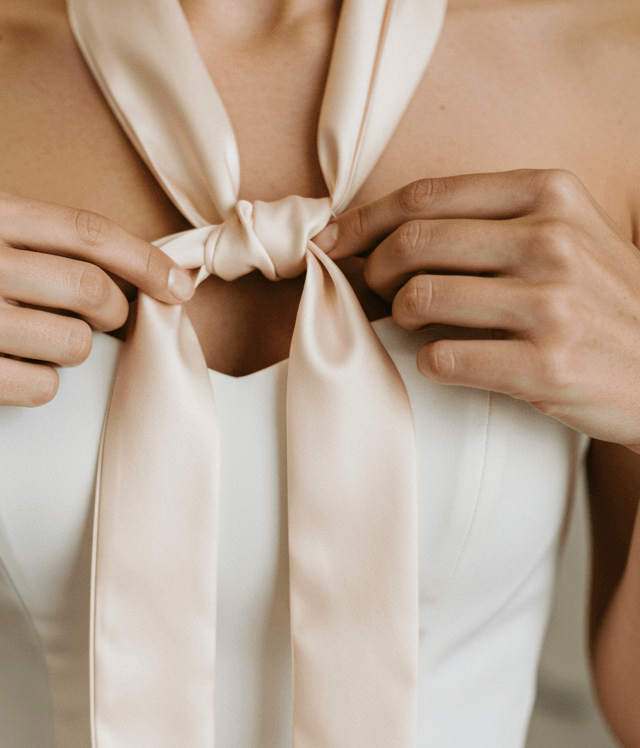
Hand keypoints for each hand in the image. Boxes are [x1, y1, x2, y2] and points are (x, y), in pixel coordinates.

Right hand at [0, 188, 194, 421]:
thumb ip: (24, 241)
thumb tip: (124, 269)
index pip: (86, 232)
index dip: (145, 262)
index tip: (179, 287)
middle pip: (92, 294)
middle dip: (112, 318)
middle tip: (99, 328)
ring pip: (71, 345)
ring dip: (64, 356)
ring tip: (20, 350)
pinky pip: (41, 388)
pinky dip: (35, 388)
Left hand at [313, 169, 639, 446]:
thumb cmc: (599, 302)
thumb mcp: (567, 234)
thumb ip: (494, 221)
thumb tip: (391, 229)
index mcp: (551, 194)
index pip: (426, 196)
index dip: (364, 220)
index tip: (335, 242)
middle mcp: (551, 241)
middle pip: (412, 244)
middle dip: (372, 270)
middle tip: (370, 291)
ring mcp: (550, 304)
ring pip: (419, 300)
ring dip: (398, 318)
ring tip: (414, 325)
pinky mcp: (544, 365)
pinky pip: (443, 359)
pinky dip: (428, 362)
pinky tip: (444, 361)